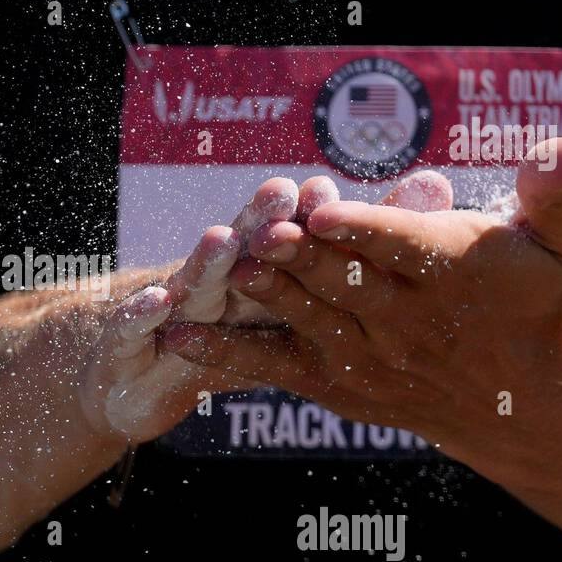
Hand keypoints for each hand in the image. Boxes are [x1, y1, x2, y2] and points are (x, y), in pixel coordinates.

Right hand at [78, 168, 457, 442]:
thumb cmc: (224, 329)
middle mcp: (213, 280)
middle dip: (259, 223)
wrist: (133, 377)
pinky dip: (141, 314)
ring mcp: (168, 307)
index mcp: (259, 271)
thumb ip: (361, 249)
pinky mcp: (125, 340)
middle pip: (241, 251)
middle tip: (281, 193)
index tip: (327, 191)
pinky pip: (133, 327)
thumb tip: (436, 184)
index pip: (287, 239)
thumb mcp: (287, 303)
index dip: (304, 219)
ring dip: (205, 263)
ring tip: (223, 241)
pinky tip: (155, 302)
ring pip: (192, 283)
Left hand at [160, 138, 561, 450]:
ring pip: (310, 322)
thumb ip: (554, 195)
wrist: (520, 402)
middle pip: (348, 284)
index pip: (402, 248)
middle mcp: (406, 322)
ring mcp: (366, 356)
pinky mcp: (334, 383)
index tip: (324, 209)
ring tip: (225, 271)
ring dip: (266, 297)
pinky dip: (228, 356)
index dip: (362, 229)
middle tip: (260, 230)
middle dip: (302, 257)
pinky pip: (276, 368)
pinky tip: (179, 338)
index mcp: (454, 274)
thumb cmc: (536, 303)